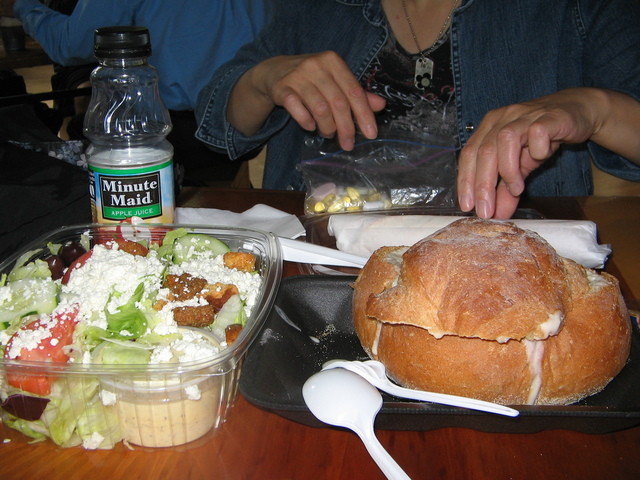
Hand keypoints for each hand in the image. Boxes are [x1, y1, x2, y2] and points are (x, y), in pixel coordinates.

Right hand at [240, 51, 385, 149]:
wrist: (274, 72)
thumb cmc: (311, 78)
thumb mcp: (335, 81)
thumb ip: (356, 93)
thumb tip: (381, 105)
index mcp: (333, 62)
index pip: (354, 91)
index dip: (364, 114)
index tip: (371, 134)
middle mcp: (316, 65)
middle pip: (338, 102)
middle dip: (346, 128)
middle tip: (348, 144)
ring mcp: (297, 76)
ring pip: (320, 108)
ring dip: (327, 127)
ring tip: (328, 134)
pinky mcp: (282, 88)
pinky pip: (297, 109)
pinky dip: (306, 122)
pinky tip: (310, 127)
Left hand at [457, 89, 603, 218]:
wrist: (577, 112)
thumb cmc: (541, 138)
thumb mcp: (520, 166)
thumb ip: (506, 189)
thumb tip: (496, 214)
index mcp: (489, 128)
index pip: (469, 155)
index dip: (465, 181)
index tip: (467, 206)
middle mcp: (502, 119)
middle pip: (484, 151)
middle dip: (482, 185)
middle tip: (487, 211)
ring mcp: (524, 115)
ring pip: (505, 140)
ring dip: (508, 170)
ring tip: (517, 189)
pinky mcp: (548, 116)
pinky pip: (537, 132)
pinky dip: (537, 150)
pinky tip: (541, 158)